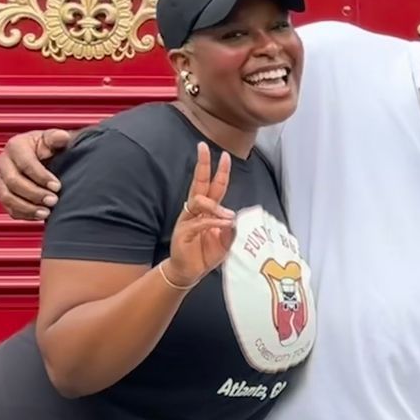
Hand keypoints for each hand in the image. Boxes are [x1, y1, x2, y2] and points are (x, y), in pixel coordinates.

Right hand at [0, 128, 75, 220]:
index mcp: (16, 146)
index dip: (41, 176)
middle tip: (53, 200)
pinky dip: (24, 214)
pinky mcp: (5, 193)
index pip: (25, 163)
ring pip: (7, 197)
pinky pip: (9, 208)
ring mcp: (2, 179)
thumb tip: (62, 137)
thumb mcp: (53, 138)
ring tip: (46, 212)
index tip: (57, 186)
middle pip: (13, 182)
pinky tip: (39, 216)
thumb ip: (57, 138)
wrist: (47, 156)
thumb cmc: (49, 147)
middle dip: (34, 194)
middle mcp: (4, 163)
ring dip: (27, 207)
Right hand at [165, 144, 235, 287]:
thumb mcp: (226, 241)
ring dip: (215, 206)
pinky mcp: (183, 233)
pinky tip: (224, 223)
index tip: (224, 155)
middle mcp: (195, 211)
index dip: (219, 172)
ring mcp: (187, 220)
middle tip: (203, 147)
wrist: (189, 271)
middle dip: (202, 165)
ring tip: (228, 216)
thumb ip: (232, 229)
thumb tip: (236, 218)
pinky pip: (199, 222)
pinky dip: (213, 222)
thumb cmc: (206, 253)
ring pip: (199, 201)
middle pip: (198, 183)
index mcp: (206, 210)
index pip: (213, 186)